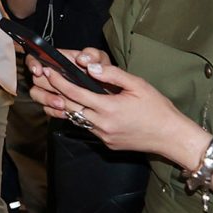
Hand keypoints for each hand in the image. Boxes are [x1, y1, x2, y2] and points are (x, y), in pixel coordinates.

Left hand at [27, 50, 204, 163]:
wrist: (172, 137)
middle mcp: (102, 124)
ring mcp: (103, 136)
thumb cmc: (158, 109)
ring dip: (63, 107)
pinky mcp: (107, 144)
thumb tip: (91, 68)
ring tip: (51, 93)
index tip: (47, 71)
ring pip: (76, 120)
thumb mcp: (138, 85)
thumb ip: (113, 76)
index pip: (75, 93)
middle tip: (40, 81)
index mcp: (108, 108)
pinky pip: (88, 128)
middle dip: (53, 93)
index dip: (58, 81)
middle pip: (69, 108)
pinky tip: (75, 108)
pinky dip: (80, 117)